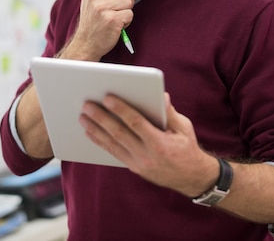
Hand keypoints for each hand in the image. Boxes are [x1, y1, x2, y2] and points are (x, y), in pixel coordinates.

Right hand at [63, 0, 142, 60]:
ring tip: (116, 16)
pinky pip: (130, 14)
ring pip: (129, 1)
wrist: (87, 42)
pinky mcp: (110, 19)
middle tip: (120, 8)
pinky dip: (127, 20)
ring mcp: (101, 7)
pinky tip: (117, 24)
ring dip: (127, 10)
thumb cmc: (94, 19)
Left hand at [79, 93, 217, 197]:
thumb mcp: (184, 128)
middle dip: (101, 118)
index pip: (136, 123)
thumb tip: (162, 96)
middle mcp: (147, 155)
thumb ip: (170, 112)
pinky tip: (90, 132)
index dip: (121, 110)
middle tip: (87, 105)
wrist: (190, 177)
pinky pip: (113, 153)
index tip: (107, 98)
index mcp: (160, 143)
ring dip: (96, 129)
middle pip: (119, 133)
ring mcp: (138, 163)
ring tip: (83, 117)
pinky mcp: (134, 167)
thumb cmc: (187, 147)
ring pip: (112, 144)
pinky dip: (100, 142)